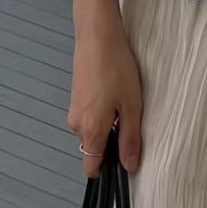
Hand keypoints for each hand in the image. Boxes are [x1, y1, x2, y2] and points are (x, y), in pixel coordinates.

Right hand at [69, 17, 142, 176]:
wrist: (97, 36)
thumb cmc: (116, 68)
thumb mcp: (132, 107)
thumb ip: (130, 139)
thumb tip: (129, 166)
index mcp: (90, 130)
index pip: (91, 167)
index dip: (107, 171)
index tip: (124, 164)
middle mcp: (76, 124)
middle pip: (93, 149)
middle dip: (111, 145)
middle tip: (131, 123)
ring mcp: (74, 110)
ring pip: (92, 132)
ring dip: (108, 127)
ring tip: (124, 104)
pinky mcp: (75, 98)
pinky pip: (89, 118)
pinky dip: (102, 114)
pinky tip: (115, 95)